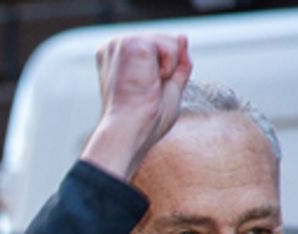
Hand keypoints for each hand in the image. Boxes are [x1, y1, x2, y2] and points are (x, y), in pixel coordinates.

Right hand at [80, 34, 191, 180]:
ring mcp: (120, 43)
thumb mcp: (167, 88)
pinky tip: (150, 81)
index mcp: (116, 58)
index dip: (162, 71)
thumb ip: (176, 64)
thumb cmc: (143, 122)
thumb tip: (183, 37)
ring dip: (168, 69)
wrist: (130, 132)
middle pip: (164, 41)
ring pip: (170, 42)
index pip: (156, 48)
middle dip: (167, 68)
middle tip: (147, 91)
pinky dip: (169, 67)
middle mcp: (114, 47)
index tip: (144, 92)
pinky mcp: (131, 43)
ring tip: (147, 87)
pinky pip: (171, 45)